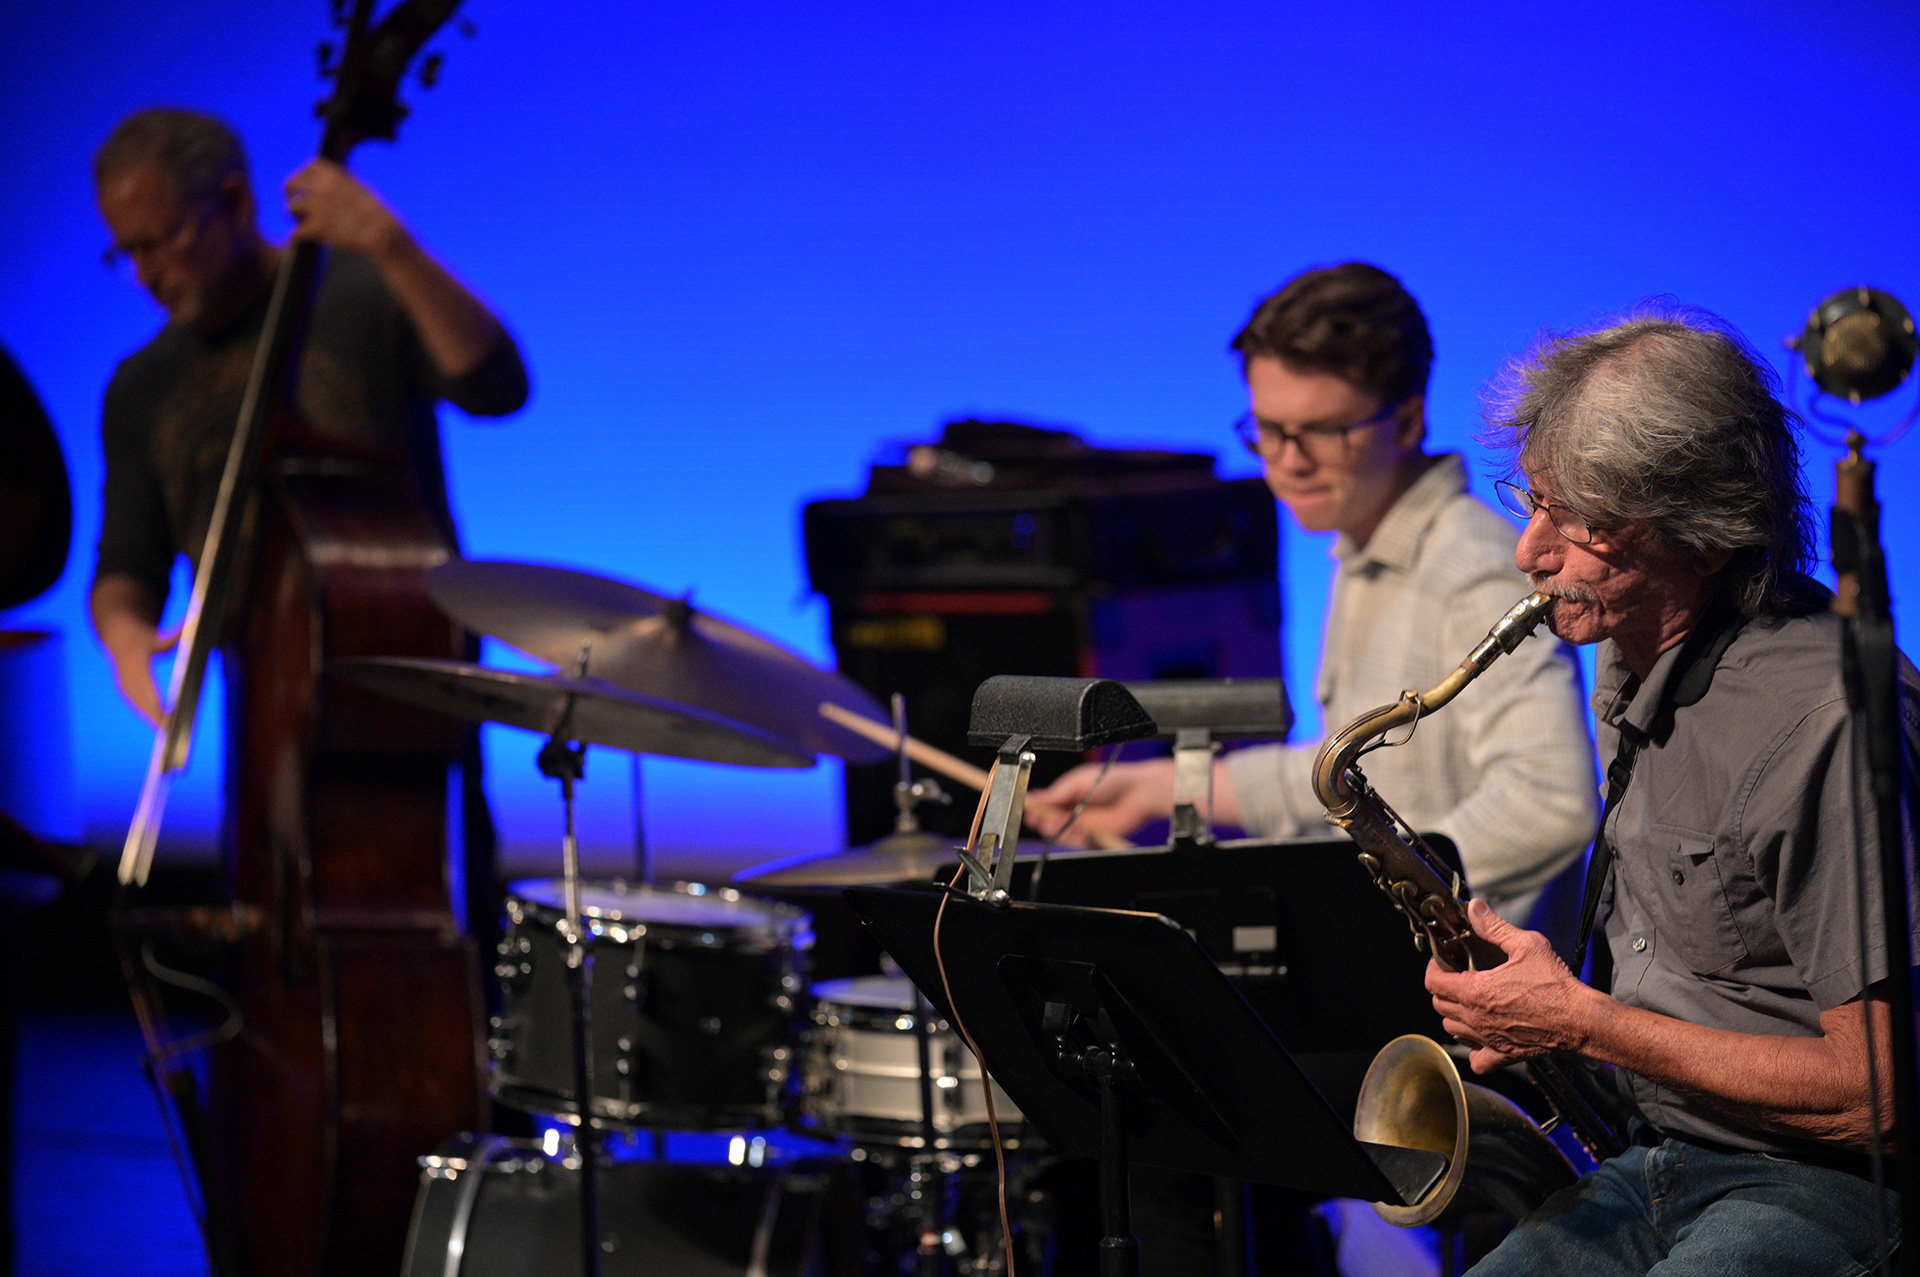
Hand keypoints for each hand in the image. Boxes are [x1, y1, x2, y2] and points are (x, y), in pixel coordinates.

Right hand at [103, 620, 178, 727]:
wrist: (119, 635)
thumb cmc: (144, 635)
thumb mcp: (158, 635)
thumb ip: (175, 634)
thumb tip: (195, 622)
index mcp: (134, 664)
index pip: (147, 689)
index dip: (157, 707)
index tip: (168, 719)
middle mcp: (126, 677)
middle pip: (143, 704)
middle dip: (157, 721)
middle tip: (174, 736)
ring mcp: (124, 685)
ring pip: (139, 708)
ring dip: (153, 723)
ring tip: (170, 737)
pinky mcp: (125, 691)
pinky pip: (138, 707)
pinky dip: (149, 718)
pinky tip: (162, 729)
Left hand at [284, 159, 412, 261]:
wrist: (382, 233)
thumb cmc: (375, 213)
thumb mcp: (359, 187)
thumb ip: (341, 182)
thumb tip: (328, 181)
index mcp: (334, 174)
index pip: (309, 166)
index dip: (304, 175)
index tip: (305, 185)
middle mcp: (321, 186)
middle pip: (292, 183)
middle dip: (290, 193)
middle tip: (294, 203)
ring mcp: (316, 207)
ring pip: (291, 207)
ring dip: (295, 216)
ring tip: (302, 223)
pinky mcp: (315, 227)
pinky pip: (295, 232)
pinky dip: (297, 238)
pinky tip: (300, 240)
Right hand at [1024, 758, 1173, 846]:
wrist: (1137, 793)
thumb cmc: (1112, 779)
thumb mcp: (1077, 780)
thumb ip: (1057, 792)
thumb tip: (1036, 798)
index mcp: (1066, 794)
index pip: (1044, 805)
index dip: (1035, 810)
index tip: (1030, 812)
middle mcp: (1072, 810)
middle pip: (1049, 822)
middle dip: (1044, 823)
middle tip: (1044, 820)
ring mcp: (1082, 824)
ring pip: (1061, 834)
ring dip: (1060, 830)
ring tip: (1066, 823)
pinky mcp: (1093, 836)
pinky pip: (1077, 841)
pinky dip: (1075, 837)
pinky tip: (1080, 830)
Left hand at [1425, 898, 1597, 1072]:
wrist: (1580, 1019)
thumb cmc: (1555, 984)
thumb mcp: (1526, 945)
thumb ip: (1494, 926)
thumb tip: (1473, 908)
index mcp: (1475, 991)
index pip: (1433, 982)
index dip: (1434, 968)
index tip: (1443, 961)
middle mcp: (1475, 1018)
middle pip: (1439, 1005)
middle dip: (1442, 989)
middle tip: (1456, 977)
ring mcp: (1487, 1039)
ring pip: (1452, 1029)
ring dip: (1454, 1014)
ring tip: (1468, 1001)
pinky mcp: (1503, 1055)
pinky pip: (1477, 1059)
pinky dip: (1473, 1049)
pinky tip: (1482, 1035)